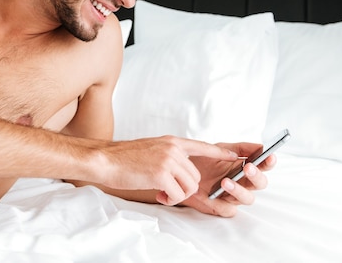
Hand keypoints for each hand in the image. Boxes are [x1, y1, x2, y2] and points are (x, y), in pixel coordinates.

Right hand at [99, 136, 238, 205]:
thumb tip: (180, 168)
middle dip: (185, 188)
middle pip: (196, 176)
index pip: (202, 146)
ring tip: (162, 193)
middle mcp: (173, 149)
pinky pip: (177, 195)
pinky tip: (158, 196)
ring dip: (177, 196)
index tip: (235, 156)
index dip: (220, 153)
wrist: (106, 160)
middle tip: (167, 191)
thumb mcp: (151, 149)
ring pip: (189, 186)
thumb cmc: (124, 158)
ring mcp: (168, 161)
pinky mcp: (161, 174)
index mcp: (171, 142)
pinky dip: (169, 200)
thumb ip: (168, 155)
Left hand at [182, 142, 275, 216]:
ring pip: (247, 198)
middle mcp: (244, 183)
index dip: (268, 162)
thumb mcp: (220, 149)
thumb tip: (261, 146)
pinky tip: (210, 196)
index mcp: (246, 167)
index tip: (269, 156)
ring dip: (238, 190)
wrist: (184, 174)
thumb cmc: (205, 161)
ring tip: (225, 181)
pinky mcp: (223, 208)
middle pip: (260, 184)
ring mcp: (234, 197)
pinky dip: (219, 203)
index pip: (263, 166)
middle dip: (256, 176)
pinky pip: (228, 210)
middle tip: (247, 168)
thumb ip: (240, 148)